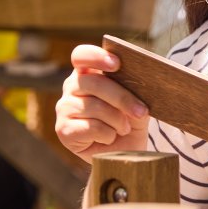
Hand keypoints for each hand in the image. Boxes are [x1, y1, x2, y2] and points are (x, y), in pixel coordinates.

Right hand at [55, 44, 148, 161]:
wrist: (123, 153)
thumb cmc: (129, 122)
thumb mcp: (138, 102)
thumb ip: (136, 88)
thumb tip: (144, 79)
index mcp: (87, 72)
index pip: (81, 55)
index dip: (96, 56)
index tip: (116, 64)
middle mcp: (71, 87)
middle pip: (93, 82)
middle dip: (122, 98)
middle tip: (141, 112)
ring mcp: (64, 108)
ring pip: (94, 107)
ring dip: (117, 121)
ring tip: (124, 128)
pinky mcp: (63, 130)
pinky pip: (90, 127)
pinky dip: (107, 135)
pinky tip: (109, 138)